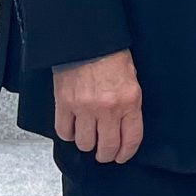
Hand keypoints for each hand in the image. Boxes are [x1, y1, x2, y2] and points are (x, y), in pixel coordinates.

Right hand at [53, 50, 142, 164]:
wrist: (87, 39)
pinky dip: (67, 133)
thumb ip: (129, 105)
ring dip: (86, 143)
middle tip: (103, 152)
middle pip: (106, 147)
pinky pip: (64, 131)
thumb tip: (124, 128)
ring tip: (87, 136)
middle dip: (105, 154)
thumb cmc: (111, 55)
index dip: (125, 153)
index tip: (120, 156)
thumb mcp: (131, 80)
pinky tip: (72, 128)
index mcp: (129, 101)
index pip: (130, 139)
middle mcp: (108, 109)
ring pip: (84, 143)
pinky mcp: (64, 104)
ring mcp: (85, 108)